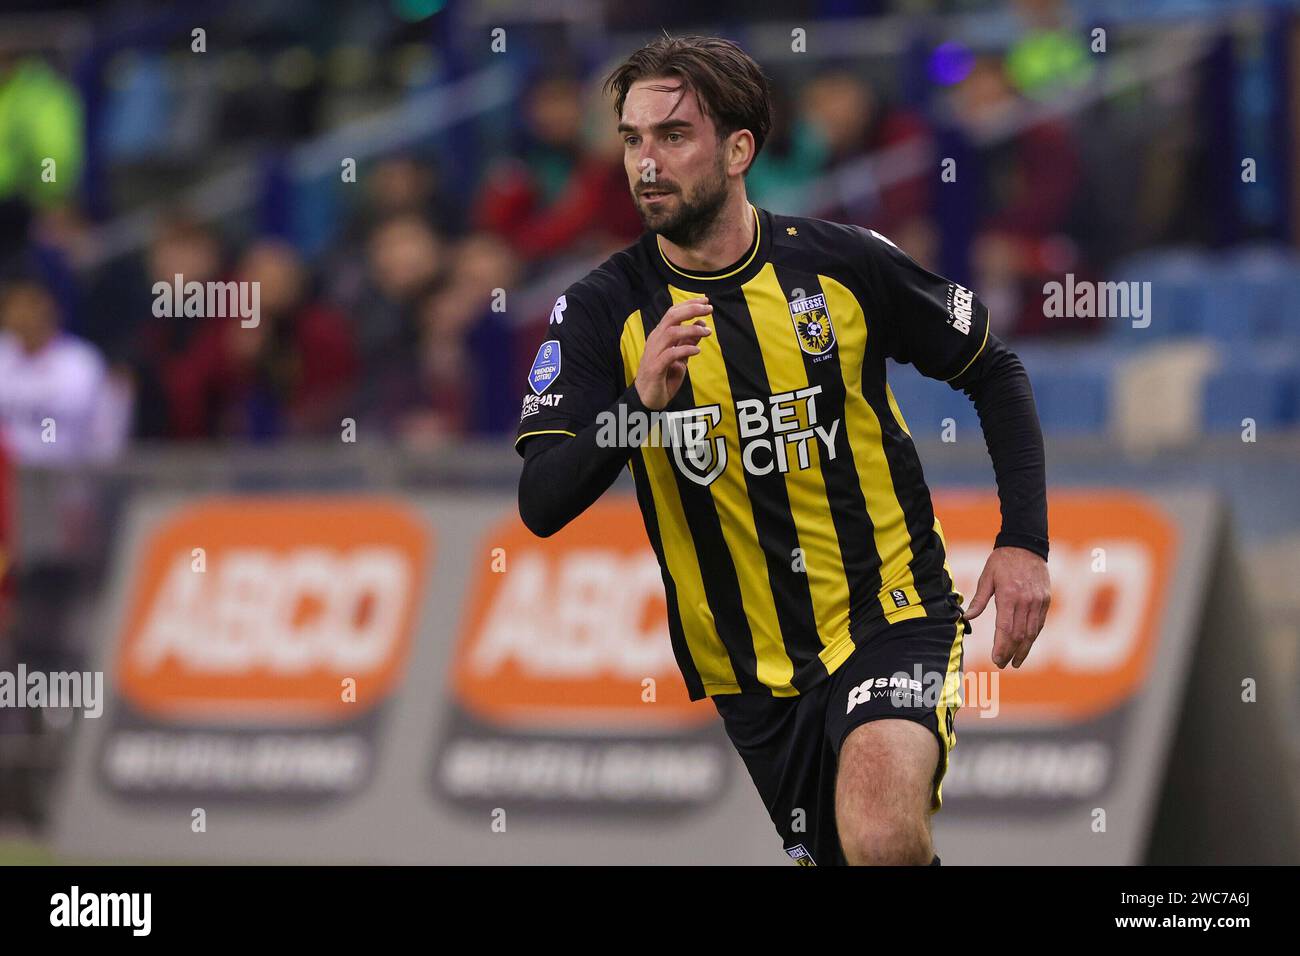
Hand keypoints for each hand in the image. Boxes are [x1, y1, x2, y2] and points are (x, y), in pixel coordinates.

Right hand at [635, 297, 712, 409]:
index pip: (673, 312)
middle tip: (709, 309)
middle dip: (692, 310)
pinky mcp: (655, 367)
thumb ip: (689, 341)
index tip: (706, 301)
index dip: (689, 304)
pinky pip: (670, 354)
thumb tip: (702, 324)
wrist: (648, 399)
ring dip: (691, 330)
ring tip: (707, 333)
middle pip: (672, 316)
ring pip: (671, 332)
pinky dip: (685, 350)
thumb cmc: (663, 377)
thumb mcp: (681, 357)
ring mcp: (654, 353)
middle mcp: (655, 340)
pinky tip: (697, 351)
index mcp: (660, 335)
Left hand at [966, 546, 1050, 668]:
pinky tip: (1026, 645)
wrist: (1026, 546)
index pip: (1006, 629)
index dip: (1001, 647)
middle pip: (1020, 635)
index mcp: (1009, 596)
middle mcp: (1026, 601)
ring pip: (1032, 632)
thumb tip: (967, 617)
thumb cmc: (1002, 561)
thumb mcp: (986, 577)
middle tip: (1003, 664)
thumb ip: (978, 600)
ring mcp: (1038, 601)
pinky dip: (1033, 637)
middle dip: (1011, 653)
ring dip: (1024, 649)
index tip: (996, 660)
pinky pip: (1039, 623)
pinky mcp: (1045, 600)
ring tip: (1016, 661)